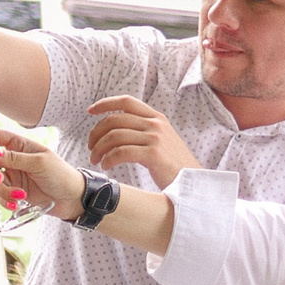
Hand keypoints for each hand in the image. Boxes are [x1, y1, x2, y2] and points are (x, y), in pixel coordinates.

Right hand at [0, 127, 85, 219]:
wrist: (74, 200)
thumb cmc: (62, 175)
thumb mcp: (39, 163)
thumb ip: (13, 157)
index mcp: (20, 146)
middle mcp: (13, 160)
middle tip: (0, 178)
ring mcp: (13, 176)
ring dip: (1, 190)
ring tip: (18, 195)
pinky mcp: (14, 192)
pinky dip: (5, 201)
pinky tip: (16, 204)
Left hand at [83, 96, 197, 187]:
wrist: (194, 183)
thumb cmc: (173, 164)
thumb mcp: (161, 139)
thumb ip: (142, 129)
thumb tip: (112, 127)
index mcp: (157, 117)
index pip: (126, 101)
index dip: (105, 103)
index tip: (90, 111)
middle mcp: (155, 124)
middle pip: (114, 120)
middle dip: (95, 134)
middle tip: (90, 148)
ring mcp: (155, 138)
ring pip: (114, 136)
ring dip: (98, 149)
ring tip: (95, 160)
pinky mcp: (153, 154)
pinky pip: (120, 152)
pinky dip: (108, 159)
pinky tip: (106, 166)